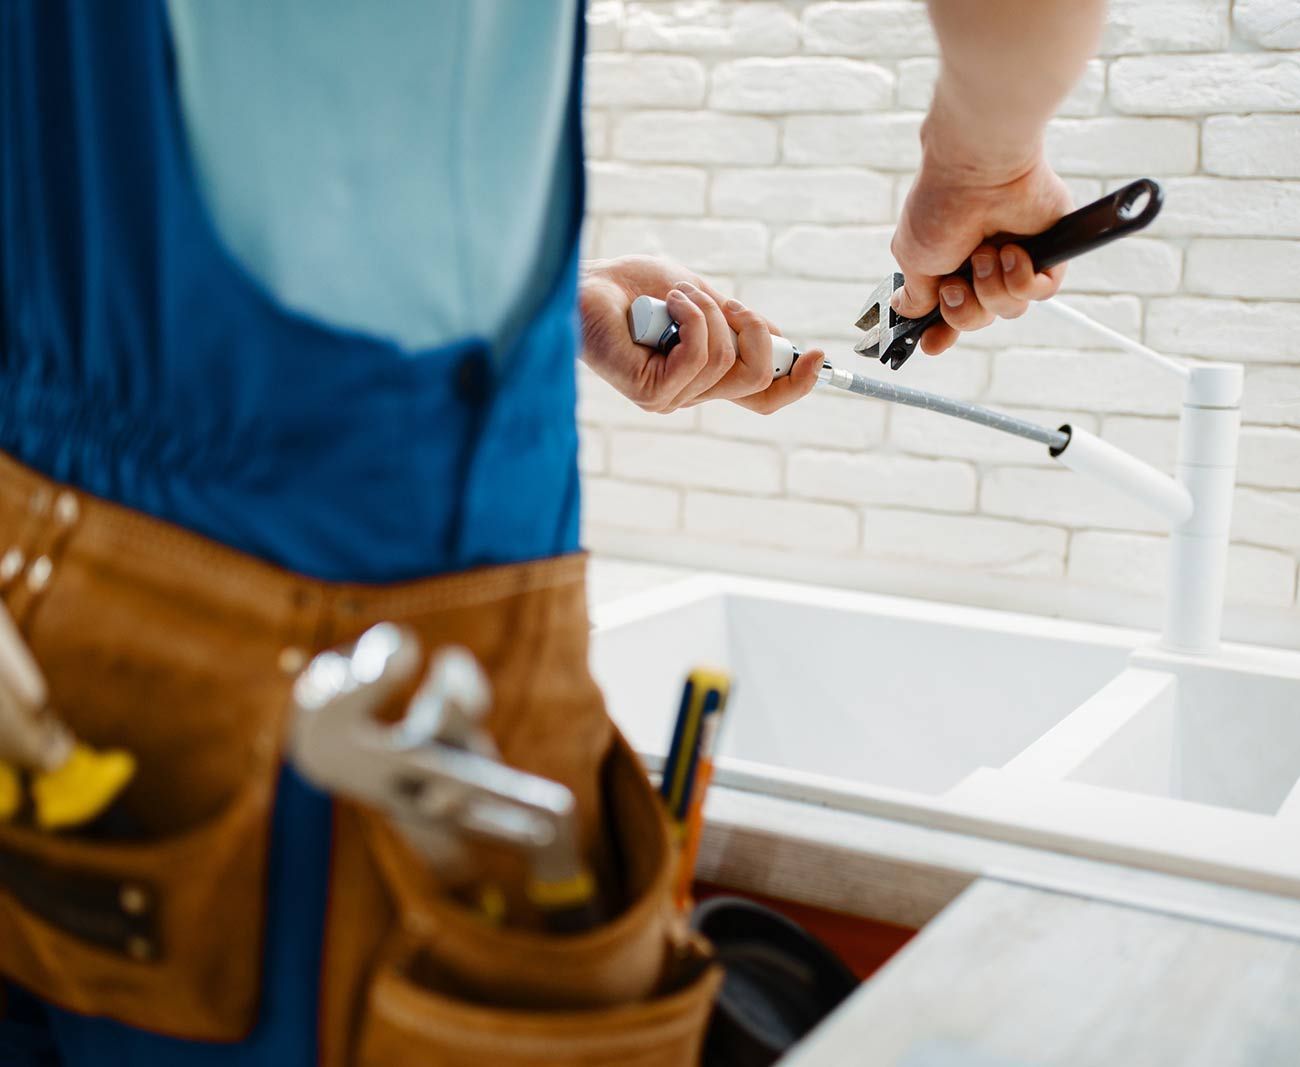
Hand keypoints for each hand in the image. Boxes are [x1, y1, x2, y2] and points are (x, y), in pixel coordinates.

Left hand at [578, 255, 823, 413]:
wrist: (589, 283)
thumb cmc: (635, 288)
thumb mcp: (703, 299)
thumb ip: (737, 322)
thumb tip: (781, 339)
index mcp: (706, 376)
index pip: (762, 398)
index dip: (796, 383)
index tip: (817, 355)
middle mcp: (690, 394)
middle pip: (756, 380)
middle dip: (754, 330)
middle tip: (726, 301)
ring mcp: (670, 398)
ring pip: (727, 360)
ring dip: (708, 311)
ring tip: (677, 294)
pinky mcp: (651, 392)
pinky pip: (699, 355)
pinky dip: (691, 318)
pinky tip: (668, 305)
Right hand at [890, 149, 1072, 355]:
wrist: (979, 171)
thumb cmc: (940, 207)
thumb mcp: (913, 259)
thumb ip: (915, 294)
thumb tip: (905, 311)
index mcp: (948, 265)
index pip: (948, 311)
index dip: (942, 331)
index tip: (932, 344)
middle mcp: (980, 264)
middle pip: (977, 318)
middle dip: (964, 309)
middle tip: (956, 283)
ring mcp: (1014, 259)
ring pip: (1009, 310)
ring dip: (991, 289)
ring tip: (986, 254)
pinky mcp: (1048, 252)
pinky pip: (1040, 293)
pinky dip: (1021, 279)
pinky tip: (1012, 252)